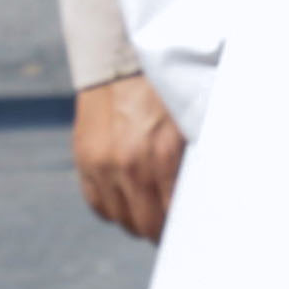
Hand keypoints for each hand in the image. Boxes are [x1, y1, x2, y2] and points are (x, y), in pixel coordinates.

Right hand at [70, 72, 186, 243]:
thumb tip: (204, 197)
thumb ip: (193, 161)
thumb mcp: (190, 122)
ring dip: (136, 218)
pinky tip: (127, 197)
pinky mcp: (84, 159)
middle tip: (172, 223)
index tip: (189, 229)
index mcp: (163, 156)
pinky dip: (113, 207)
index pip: (172, 218)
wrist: (122, 58)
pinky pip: (97, 204)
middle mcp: (129, 165)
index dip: (182, 229)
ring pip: (121, 219)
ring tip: (150, 207)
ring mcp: (102, 164)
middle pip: (145, 226)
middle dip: (160, 230)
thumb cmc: (166, 90)